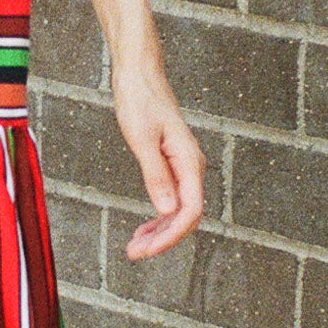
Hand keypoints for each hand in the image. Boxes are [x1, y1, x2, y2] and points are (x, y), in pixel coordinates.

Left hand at [112, 52, 204, 260]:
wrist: (139, 74)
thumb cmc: (140, 101)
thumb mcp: (142, 139)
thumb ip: (156, 176)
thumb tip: (167, 210)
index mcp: (189, 162)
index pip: (189, 212)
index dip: (170, 236)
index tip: (148, 250)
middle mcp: (192, 167)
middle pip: (186, 216)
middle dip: (163, 239)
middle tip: (134, 254)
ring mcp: (184, 166)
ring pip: (179, 211)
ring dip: (160, 232)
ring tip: (135, 247)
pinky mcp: (173, 164)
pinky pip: (172, 199)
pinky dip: (159, 217)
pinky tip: (144, 228)